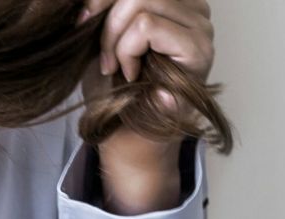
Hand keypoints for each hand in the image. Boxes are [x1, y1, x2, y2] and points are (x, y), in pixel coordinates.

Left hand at [78, 0, 216, 162]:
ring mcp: (200, 26)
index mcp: (175, 1)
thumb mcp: (105, 37)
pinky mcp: (198, 48)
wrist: (129, 138)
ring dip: (116, 38)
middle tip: (104, 56)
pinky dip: (127, 50)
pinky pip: (147, 26)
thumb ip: (108, 9)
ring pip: (142, 1)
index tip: (83, 22)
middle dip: (108, 19)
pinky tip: (130, 73)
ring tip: (117, 67)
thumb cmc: (117, 91)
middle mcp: (195, 7)